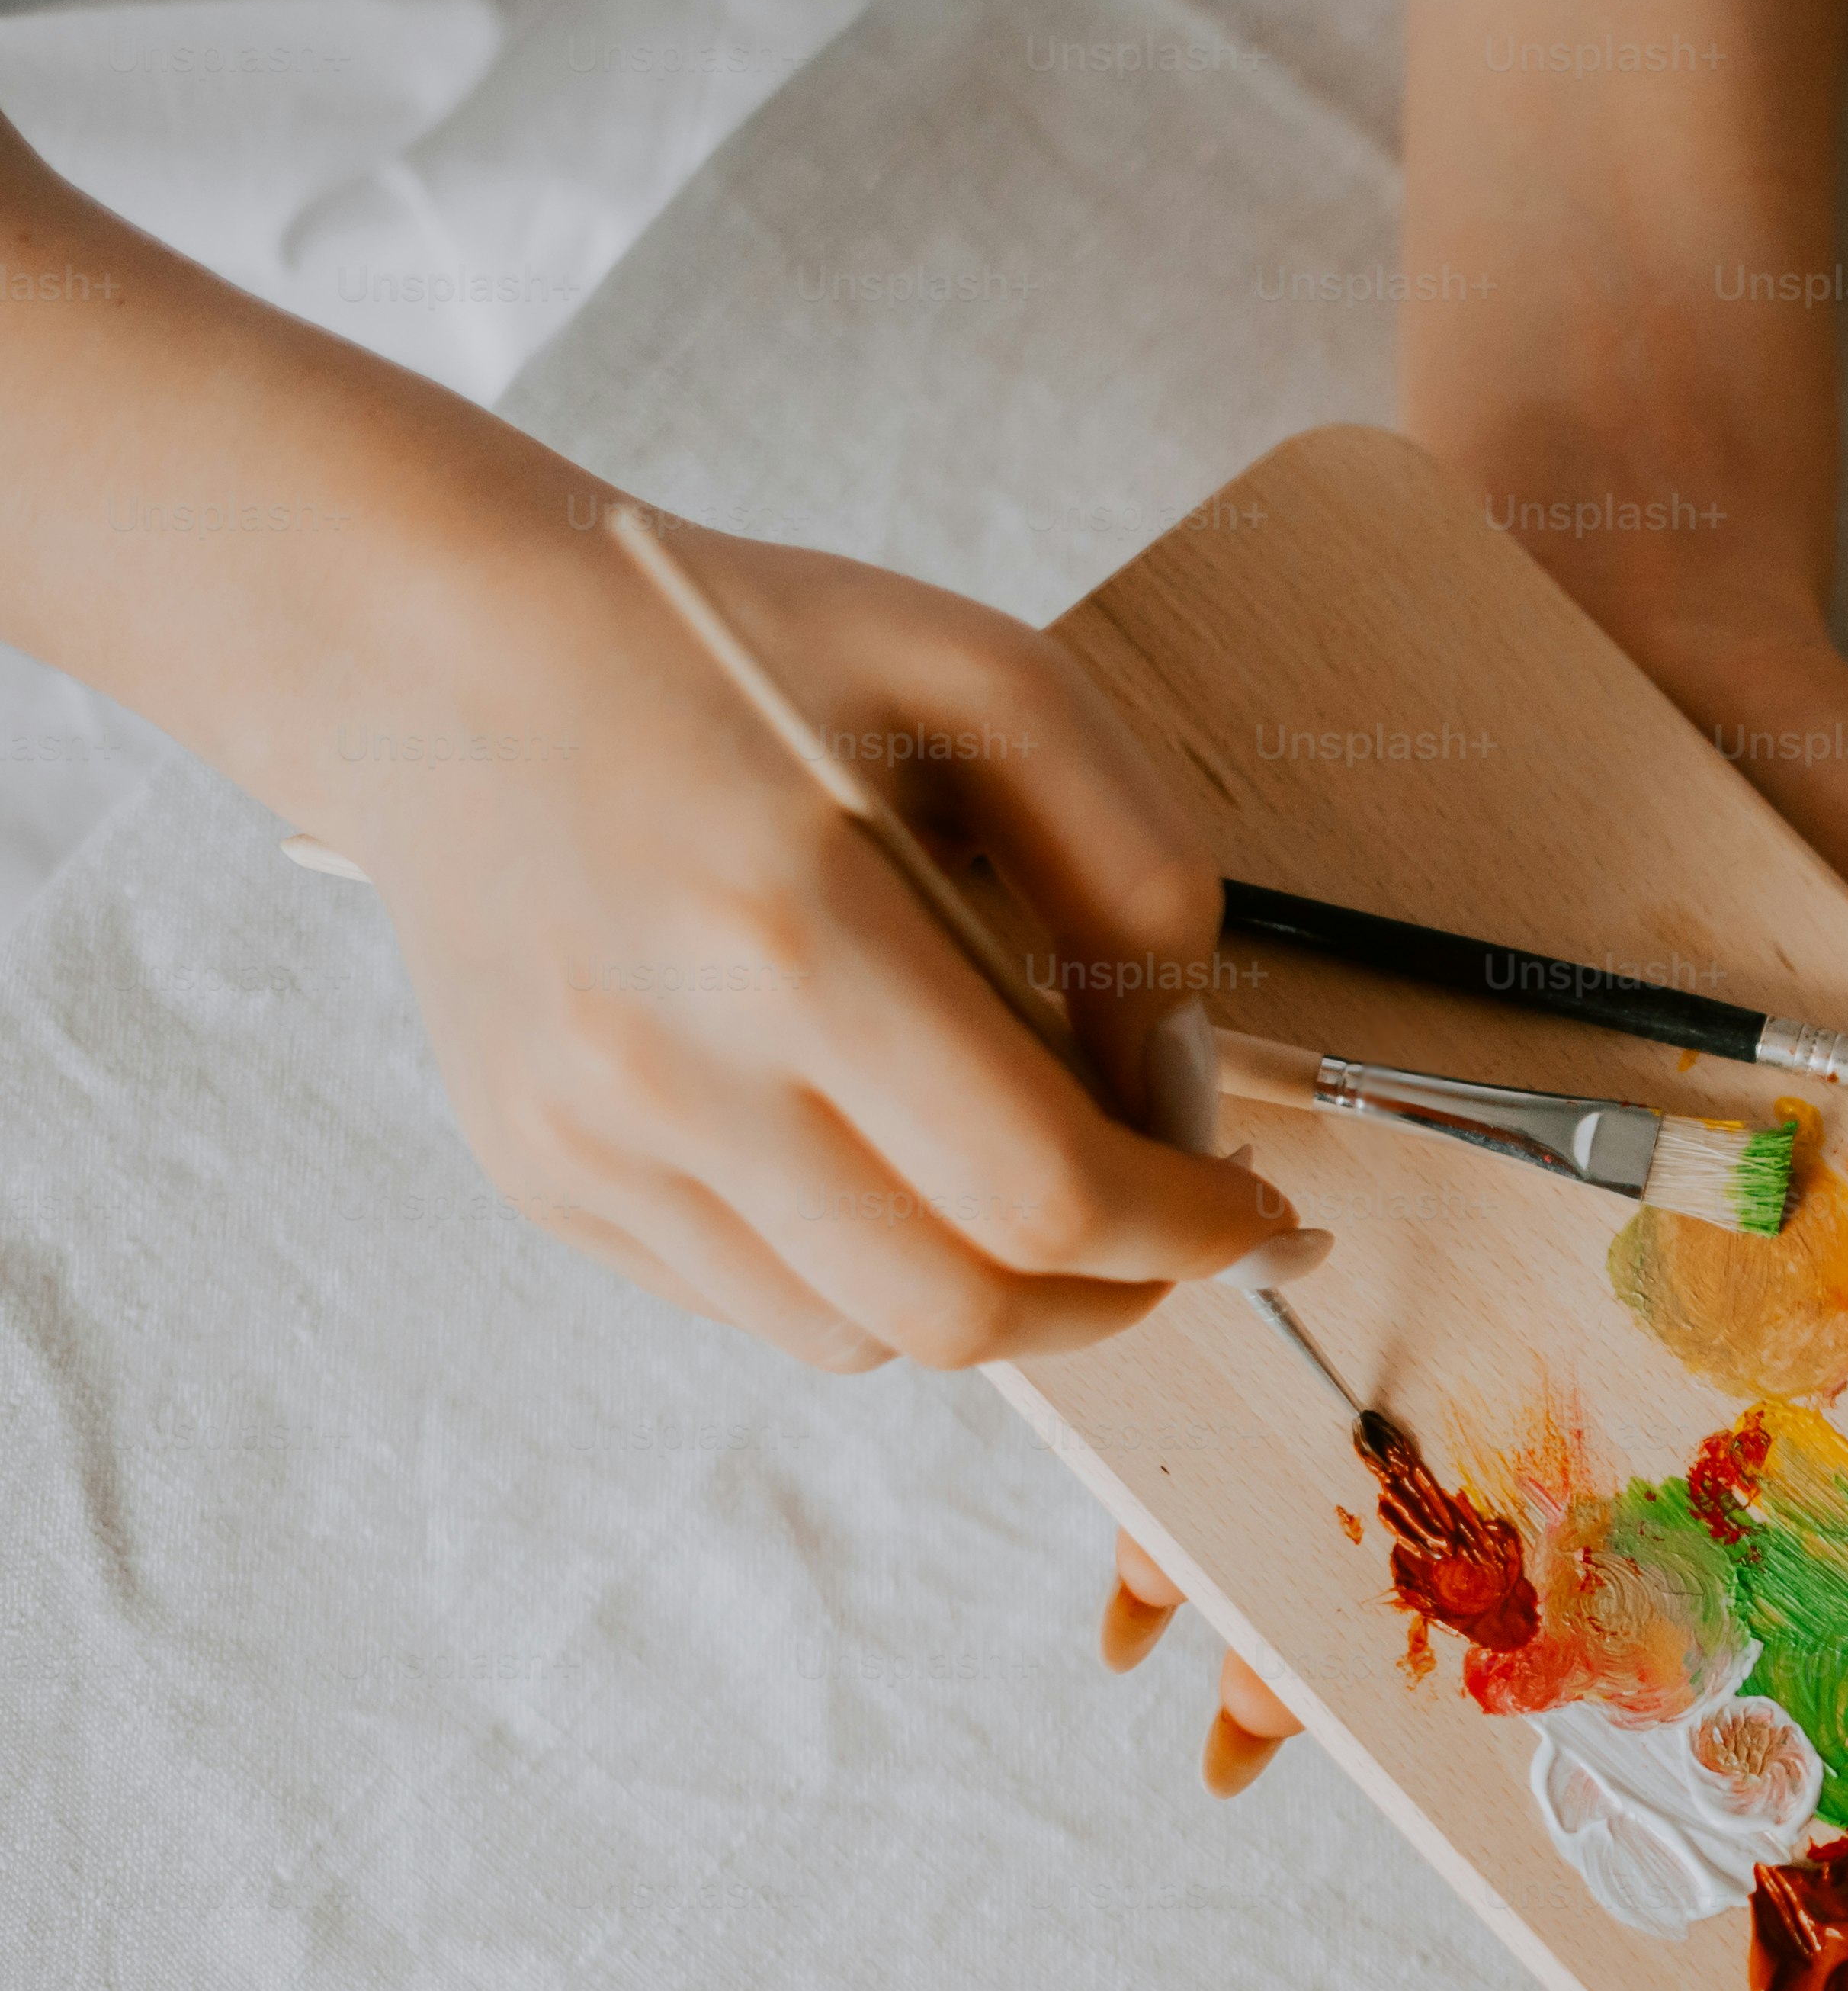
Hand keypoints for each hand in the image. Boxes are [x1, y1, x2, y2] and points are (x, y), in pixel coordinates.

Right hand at [330, 519, 1308, 1371]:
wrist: (451, 659)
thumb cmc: (741, 654)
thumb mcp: (990, 682)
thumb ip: (1134, 870)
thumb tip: (1181, 1076)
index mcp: (789, 927)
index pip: (1043, 1188)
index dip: (1188, 1233)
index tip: (1252, 1211)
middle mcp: (669, 1061)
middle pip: (964, 1305)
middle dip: (1118, 1297)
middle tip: (1175, 1237)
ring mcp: (591, 1139)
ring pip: (866, 1336)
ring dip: (1001, 1303)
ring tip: (1042, 1199)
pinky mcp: (546, 1177)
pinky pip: (764, 1305)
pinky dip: (874, 1276)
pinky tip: (897, 1166)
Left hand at [1105, 0, 1847, 1794]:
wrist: (1627, 560)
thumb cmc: (1786, 755)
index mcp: (1629, 1227)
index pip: (1568, 1437)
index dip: (1522, 1584)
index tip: (1467, 1733)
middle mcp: (1493, 1203)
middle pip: (1395, 1439)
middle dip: (1314, 1601)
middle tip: (1236, 1735)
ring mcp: (1376, 1125)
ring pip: (1264, 1340)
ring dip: (1187, 1486)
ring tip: (1133, 1628)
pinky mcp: (1269, 1022)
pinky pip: (1167, 1164)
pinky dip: (1120, 1259)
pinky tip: (1049, 1359)